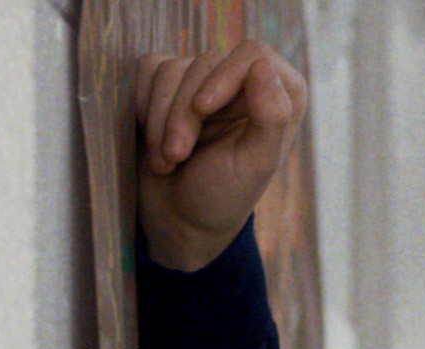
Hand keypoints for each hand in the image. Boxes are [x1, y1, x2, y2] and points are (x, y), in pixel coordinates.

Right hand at [134, 37, 301, 271]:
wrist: (178, 217)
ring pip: (171, 70)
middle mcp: (244, 83)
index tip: (203, 109)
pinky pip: (147, 72)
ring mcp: (204, 82)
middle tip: (177, 156)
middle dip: (183, 113)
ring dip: (160, 120)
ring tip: (167, 160)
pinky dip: (143, 108)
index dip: (224, 76)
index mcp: (280, 97)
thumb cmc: (223, 195)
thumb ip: (271, 116)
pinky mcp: (168, 87)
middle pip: (205, 63)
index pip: (253, 54)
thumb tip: (264, 66)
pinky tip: (153, 143)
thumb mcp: (255, 162)